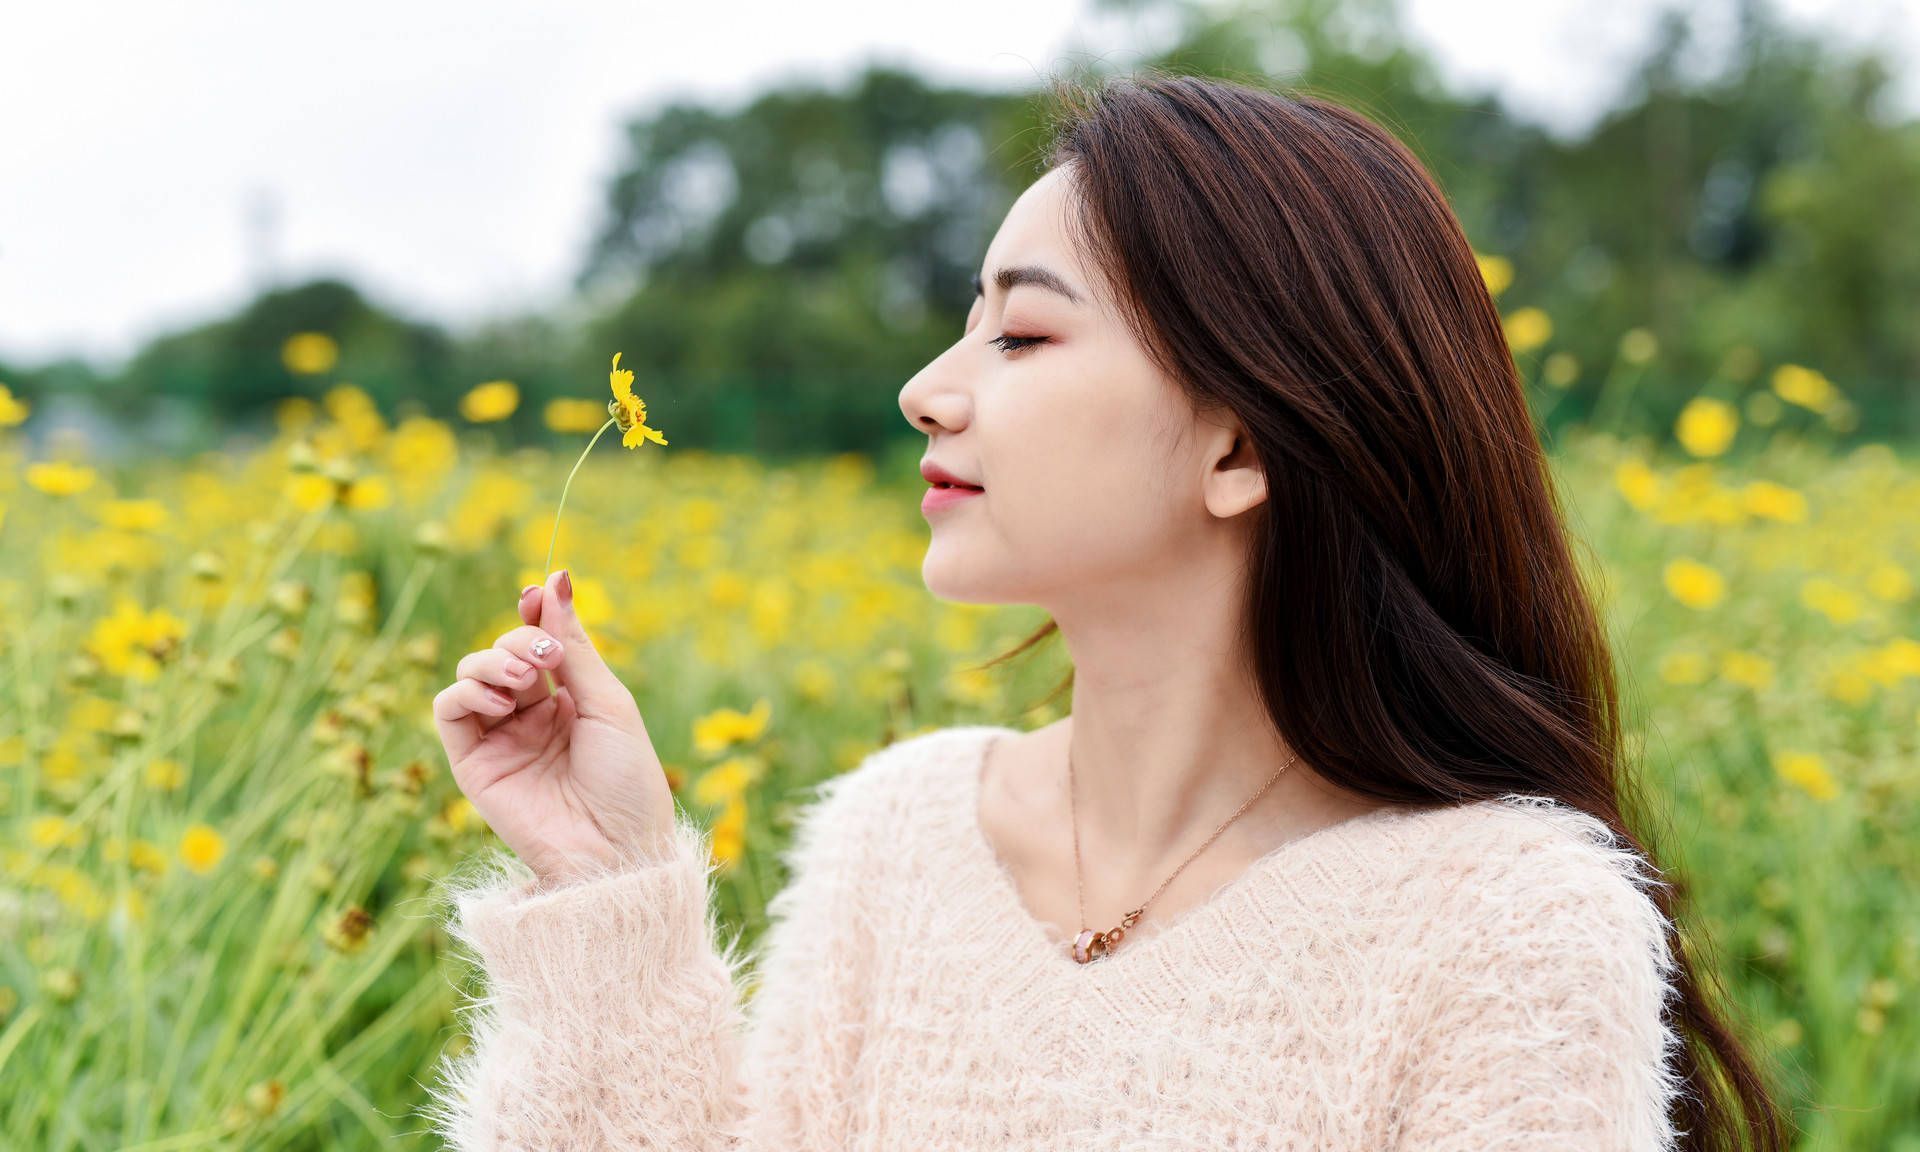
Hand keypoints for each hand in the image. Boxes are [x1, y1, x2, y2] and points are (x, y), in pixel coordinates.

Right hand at [432, 569, 679, 884]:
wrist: (615, 849)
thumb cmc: (626, 779)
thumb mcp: (607, 701)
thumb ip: (572, 644)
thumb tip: (554, 578)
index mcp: (571, 701)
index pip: (539, 642)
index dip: (533, 614)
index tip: (535, 593)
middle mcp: (532, 717)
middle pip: (505, 650)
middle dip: (520, 640)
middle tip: (544, 659)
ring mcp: (501, 739)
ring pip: (471, 672)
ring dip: (491, 659)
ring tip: (522, 677)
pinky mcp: (472, 764)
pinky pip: (448, 709)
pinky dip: (466, 690)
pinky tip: (500, 699)